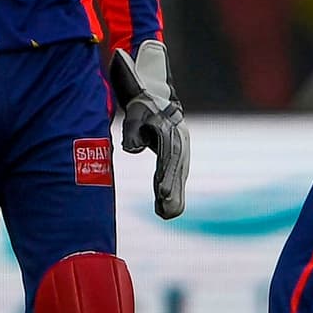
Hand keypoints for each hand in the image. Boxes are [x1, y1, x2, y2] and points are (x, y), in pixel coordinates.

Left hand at [110, 40, 189, 218]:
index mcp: (170, 132)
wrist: (155, 96)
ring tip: (167, 216)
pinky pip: (176, 178)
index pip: (168, 158)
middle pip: (176, 171)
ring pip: (178, 177)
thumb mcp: (135, 113)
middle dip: (172, 192)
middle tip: (167, 212)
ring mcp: (181, 151)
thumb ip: (132, 131)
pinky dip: (174, 194)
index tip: (161, 193)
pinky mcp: (177, 158)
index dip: (165, 176)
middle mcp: (179, 143)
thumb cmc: (141, 105)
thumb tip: (131, 149)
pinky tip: (168, 213)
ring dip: (175, 197)